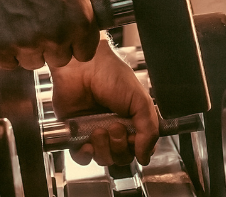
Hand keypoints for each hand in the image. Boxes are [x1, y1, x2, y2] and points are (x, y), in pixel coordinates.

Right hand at [0, 0, 99, 69]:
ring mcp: (26, 43)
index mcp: (79, 21)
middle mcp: (56, 36)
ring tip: (20, 21)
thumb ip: (91, 1)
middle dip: (51, 45)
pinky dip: (6, 50)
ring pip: (33, 62)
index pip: (84, 53)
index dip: (74, 42)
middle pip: (59, 59)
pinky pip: (8, 62)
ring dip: (28, 49)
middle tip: (38, 21)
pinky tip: (5, 27)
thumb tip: (98, 18)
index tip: (64, 33)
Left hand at [50, 38, 158, 165]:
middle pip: (121, 157)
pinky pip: (81, 158)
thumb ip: (149, 130)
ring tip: (99, 128)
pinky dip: (84, 155)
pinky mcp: (76, 133)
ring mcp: (95, 131)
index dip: (137, 149)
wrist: (82, 66)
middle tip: (115, 127)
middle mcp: (114, 128)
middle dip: (119, 146)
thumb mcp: (140, 100)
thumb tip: (146, 156)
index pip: (140, 149)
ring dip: (103, 148)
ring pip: (103, 159)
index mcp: (132, 121)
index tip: (133, 138)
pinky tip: (86, 143)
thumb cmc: (111, 74)